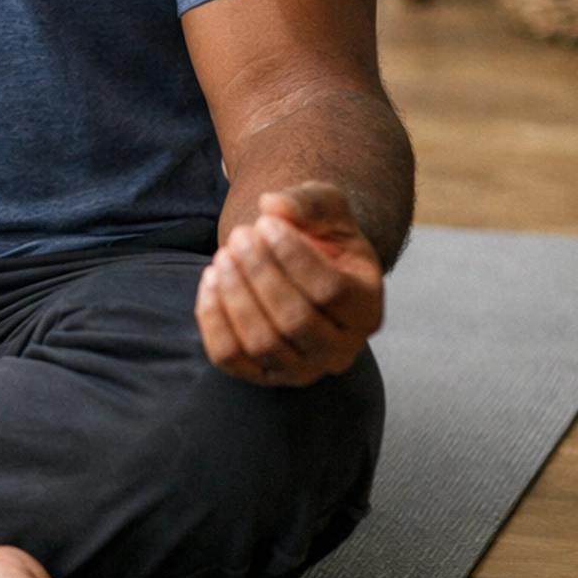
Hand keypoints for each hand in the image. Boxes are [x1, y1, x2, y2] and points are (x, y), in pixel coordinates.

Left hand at [195, 181, 382, 386]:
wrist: (299, 264)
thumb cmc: (319, 235)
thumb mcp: (326, 207)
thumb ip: (308, 202)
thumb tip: (273, 205)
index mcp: (366, 308)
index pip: (331, 291)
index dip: (293, 256)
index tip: (265, 222)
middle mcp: (340, 350)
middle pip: (296, 321)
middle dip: (260, 273)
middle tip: (241, 235)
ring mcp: (301, 369)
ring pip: (262, 343)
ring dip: (235, 294)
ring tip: (223, 255)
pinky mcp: (262, 375)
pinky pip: (230, 357)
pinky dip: (213, 319)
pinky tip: (211, 280)